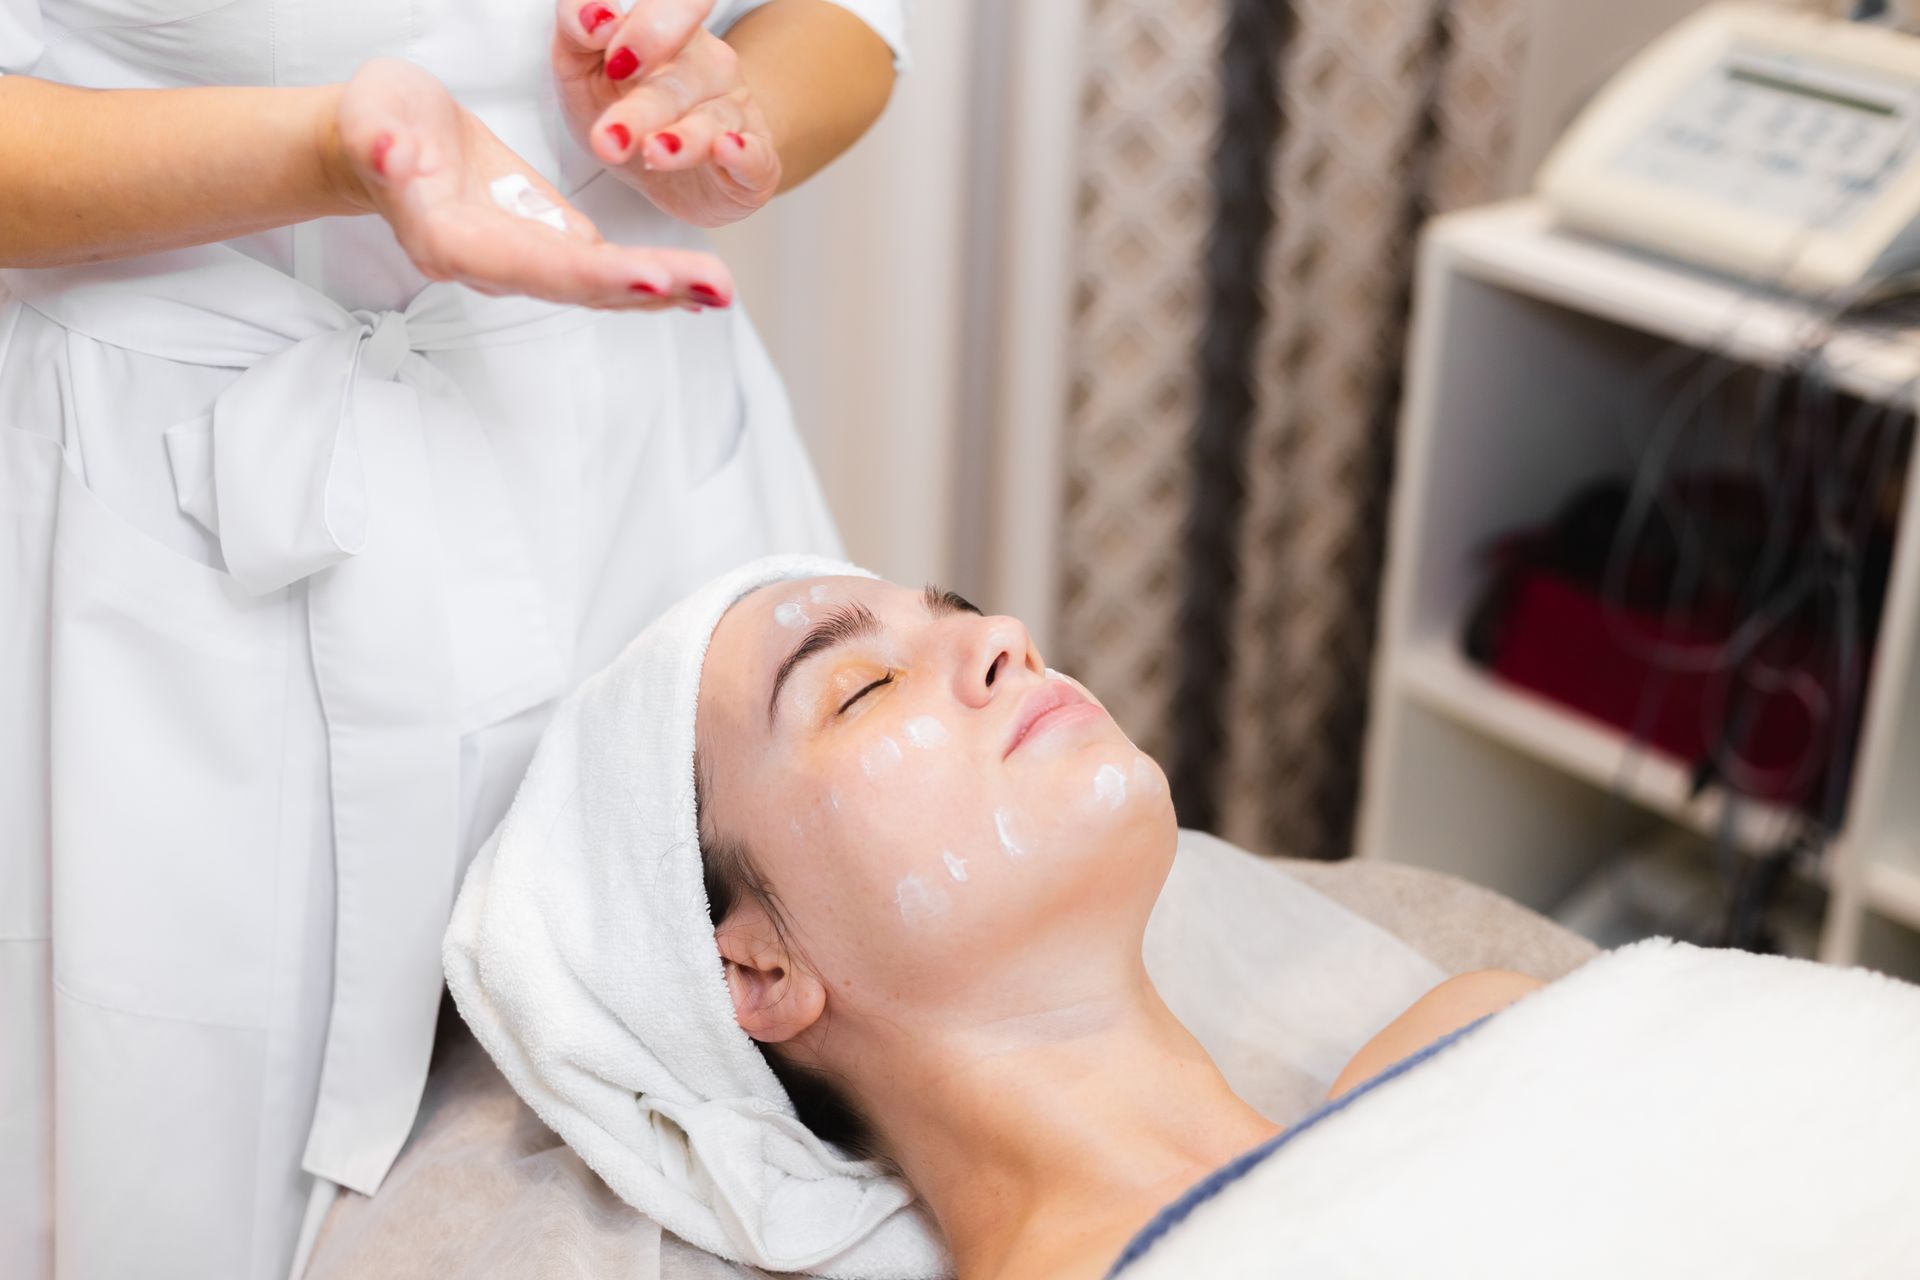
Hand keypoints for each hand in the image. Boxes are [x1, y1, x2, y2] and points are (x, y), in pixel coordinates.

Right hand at [332, 58, 733, 310]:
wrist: (386, 138)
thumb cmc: (378, 122)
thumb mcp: (373, 116)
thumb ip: (379, 141)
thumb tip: (387, 155)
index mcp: (456, 242)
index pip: (534, 264)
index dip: (593, 274)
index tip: (650, 276)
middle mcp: (498, 266)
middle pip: (582, 284)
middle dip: (650, 286)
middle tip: (716, 287)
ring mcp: (528, 262)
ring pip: (603, 284)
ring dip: (666, 290)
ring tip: (721, 290)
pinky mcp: (550, 246)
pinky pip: (608, 272)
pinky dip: (654, 280)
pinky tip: (699, 286)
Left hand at [553, 0, 782, 228]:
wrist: (667, 171)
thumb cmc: (625, 109)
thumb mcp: (580, 68)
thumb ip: (575, 28)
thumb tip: (593, 18)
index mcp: (671, 30)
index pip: (673, 7)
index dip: (647, 27)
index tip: (605, 47)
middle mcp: (709, 64)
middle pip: (678, 79)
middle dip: (641, 108)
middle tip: (609, 137)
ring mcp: (736, 112)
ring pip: (713, 120)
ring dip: (684, 139)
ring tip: (654, 153)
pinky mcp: (757, 161)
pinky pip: (757, 155)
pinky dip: (745, 154)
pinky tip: (727, 150)